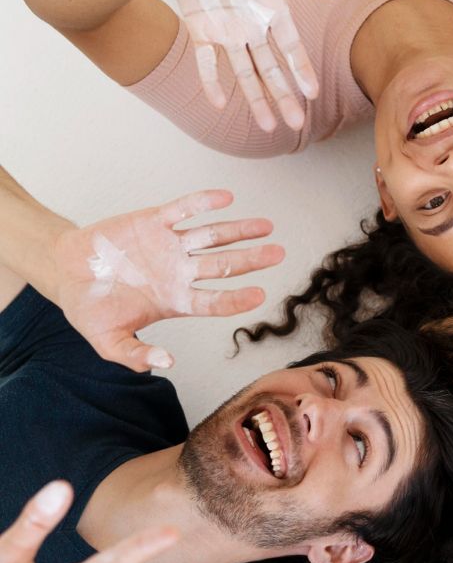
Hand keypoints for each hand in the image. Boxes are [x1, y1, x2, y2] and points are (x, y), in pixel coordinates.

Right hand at [53, 189, 283, 372]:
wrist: (64, 272)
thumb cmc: (89, 309)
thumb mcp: (108, 342)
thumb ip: (134, 356)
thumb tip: (165, 365)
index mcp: (175, 301)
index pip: (214, 302)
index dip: (236, 299)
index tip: (260, 295)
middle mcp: (179, 272)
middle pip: (223, 266)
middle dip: (251, 260)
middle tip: (279, 254)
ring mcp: (169, 246)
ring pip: (211, 236)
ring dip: (239, 230)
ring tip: (267, 226)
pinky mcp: (153, 221)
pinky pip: (183, 210)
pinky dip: (202, 203)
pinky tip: (226, 198)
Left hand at [164, 0, 341, 131]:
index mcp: (272, 7)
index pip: (290, 45)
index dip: (300, 68)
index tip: (312, 93)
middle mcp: (252, 26)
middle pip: (270, 68)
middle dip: (284, 95)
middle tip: (297, 123)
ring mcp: (226, 30)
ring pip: (244, 72)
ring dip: (256, 98)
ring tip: (269, 126)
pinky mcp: (200, 28)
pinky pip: (205, 60)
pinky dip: (210, 81)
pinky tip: (219, 103)